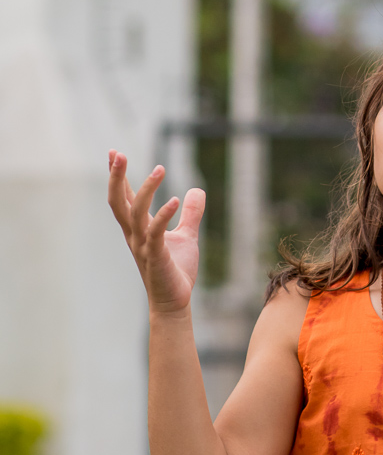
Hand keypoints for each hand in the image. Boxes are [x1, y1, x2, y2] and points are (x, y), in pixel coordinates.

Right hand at [107, 150, 205, 314]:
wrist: (174, 302)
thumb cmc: (176, 270)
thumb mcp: (186, 236)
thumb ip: (191, 214)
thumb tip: (197, 190)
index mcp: (138, 228)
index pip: (124, 197)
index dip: (117, 176)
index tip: (113, 153)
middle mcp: (135, 235)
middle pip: (118, 202)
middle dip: (116, 177)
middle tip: (117, 154)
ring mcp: (143, 246)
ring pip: (136, 213)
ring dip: (146, 190)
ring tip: (160, 169)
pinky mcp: (156, 256)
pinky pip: (156, 232)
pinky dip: (164, 215)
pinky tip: (177, 200)